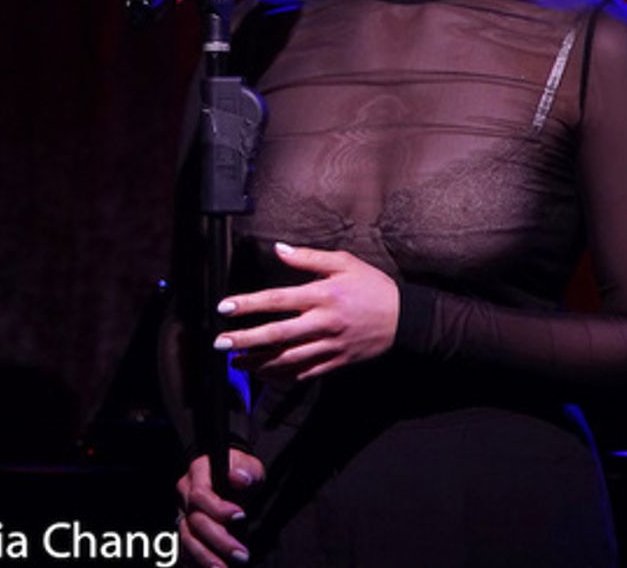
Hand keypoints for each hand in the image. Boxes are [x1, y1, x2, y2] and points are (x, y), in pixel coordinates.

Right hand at [175, 449, 263, 566]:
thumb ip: (246, 470)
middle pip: (194, 521)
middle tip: (242, 555)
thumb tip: (239, 478)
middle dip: (218, 540)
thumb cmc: (240, 472)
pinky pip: (185, 550)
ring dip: (206, 557)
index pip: (199, 494)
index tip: (241, 516)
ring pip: (187, 538)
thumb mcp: (248, 465)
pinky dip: (196, 562)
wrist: (232, 479)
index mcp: (198, 474)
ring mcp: (183, 513)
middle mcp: (185, 494)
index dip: (218, 508)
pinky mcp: (185, 530)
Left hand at [215, 242, 399, 380]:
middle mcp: (323, 322)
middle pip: (278, 334)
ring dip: (258, 362)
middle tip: (220, 344)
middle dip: (246, 340)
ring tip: (235, 363)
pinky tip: (263, 375)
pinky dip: (282, 376)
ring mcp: (330, 345)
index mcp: (322, 295)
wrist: (406, 318)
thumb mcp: (344, 262)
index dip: (248, 304)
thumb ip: (308, 258)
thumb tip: (278, 249)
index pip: (277, 299)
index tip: (225, 308)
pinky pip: (305, 373)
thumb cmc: (372, 286)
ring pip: (288, 359)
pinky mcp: (337, 362)